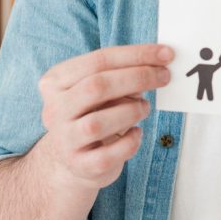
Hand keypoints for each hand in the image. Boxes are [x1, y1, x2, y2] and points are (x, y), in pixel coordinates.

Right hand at [35, 45, 172, 190]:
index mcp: (56, 82)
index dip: (136, 55)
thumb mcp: (103, 88)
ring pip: (98, 122)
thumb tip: (161, 60)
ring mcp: (64, 140)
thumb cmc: (95, 113)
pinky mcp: (80, 166)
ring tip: (144, 108)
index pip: (98, 60)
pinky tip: (135, 134)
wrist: (73, 159)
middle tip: (165, 76)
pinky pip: (109, 154)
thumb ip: (125, 72)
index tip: (166, 53)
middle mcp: (54, 110)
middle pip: (97, 86)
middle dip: (138, 77)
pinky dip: (130, 141)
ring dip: (133, 111)